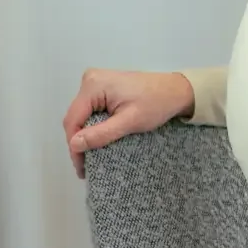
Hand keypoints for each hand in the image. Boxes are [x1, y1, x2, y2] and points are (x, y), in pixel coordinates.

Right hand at [61, 68, 195, 179]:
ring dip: (85, 136)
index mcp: (93, 85)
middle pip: (76, 117)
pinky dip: (93, 126)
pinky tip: (96, 141)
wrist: (174, 90)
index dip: (74, 145)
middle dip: (79, 142)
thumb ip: (101, 134)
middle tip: (85, 167)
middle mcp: (89, 80)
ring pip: (82, 115)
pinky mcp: (102, 88)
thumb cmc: (155, 104)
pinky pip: (91, 110)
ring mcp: (95, 83)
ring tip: (89, 159)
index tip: (80, 167)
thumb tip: (74, 145)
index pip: (73, 119)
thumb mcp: (129, 122)